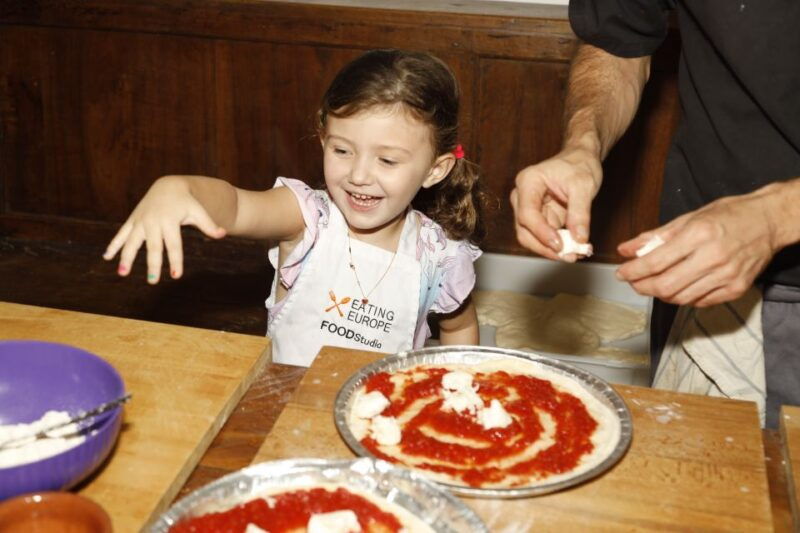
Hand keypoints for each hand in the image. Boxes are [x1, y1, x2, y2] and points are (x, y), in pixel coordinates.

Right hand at [102, 176, 226, 283]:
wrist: (168, 186)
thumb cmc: (186, 202)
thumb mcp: (198, 211)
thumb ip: (209, 224)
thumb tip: (223, 234)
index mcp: (170, 221)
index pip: (174, 245)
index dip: (175, 261)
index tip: (176, 276)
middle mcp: (153, 222)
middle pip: (153, 247)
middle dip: (152, 264)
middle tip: (153, 281)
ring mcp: (141, 221)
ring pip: (131, 241)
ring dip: (126, 257)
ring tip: (122, 273)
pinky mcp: (132, 220)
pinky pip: (121, 234)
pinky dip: (113, 245)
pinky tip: (107, 257)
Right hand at [510, 146, 601, 261]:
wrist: (580, 159)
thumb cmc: (579, 165)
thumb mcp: (584, 185)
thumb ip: (580, 212)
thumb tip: (579, 239)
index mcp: (528, 183)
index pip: (527, 214)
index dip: (541, 233)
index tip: (560, 245)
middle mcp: (523, 197)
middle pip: (524, 231)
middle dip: (545, 247)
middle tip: (570, 255)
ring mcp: (529, 210)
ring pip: (532, 239)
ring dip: (552, 250)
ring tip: (576, 254)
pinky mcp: (540, 219)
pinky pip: (544, 238)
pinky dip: (559, 247)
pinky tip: (575, 249)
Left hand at [616, 190, 782, 306]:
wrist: (769, 220)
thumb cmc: (729, 215)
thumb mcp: (689, 218)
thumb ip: (655, 236)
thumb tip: (626, 250)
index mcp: (699, 235)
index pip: (655, 262)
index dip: (633, 272)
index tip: (621, 273)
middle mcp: (713, 258)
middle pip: (665, 286)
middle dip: (642, 287)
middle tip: (634, 282)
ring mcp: (726, 276)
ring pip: (681, 298)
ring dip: (660, 294)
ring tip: (653, 284)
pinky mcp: (736, 289)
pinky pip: (700, 302)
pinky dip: (683, 297)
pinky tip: (678, 287)